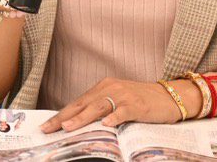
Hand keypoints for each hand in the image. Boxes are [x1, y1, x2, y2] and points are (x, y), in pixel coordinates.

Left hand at [40, 77, 200, 131]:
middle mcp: (110, 88)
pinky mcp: (137, 105)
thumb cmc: (142, 101)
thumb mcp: (118, 102)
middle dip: (64, 118)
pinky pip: (123, 111)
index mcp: (103, 87)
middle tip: (49, 129)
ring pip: (98, 107)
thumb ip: (101, 109)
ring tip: (68, 127)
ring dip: (82, 117)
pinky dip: (114, 118)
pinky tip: (105, 125)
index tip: (47, 126)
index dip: (61, 114)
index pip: (78, 102)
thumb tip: (78, 123)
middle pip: (83, 104)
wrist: (170, 96)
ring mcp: (124, 96)